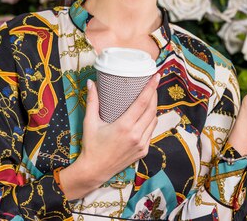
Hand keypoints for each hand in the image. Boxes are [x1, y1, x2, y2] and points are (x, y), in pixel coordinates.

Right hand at [60, 73, 159, 199]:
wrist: (94, 170)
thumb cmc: (91, 146)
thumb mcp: (90, 122)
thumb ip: (92, 101)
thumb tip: (91, 83)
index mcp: (124, 126)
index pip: (143, 102)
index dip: (151, 88)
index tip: (156, 76)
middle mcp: (136, 135)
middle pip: (152, 109)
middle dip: (154, 95)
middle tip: (153, 84)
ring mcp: (142, 144)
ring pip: (154, 121)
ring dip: (153, 109)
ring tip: (149, 98)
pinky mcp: (143, 151)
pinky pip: (151, 132)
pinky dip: (150, 122)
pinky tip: (145, 116)